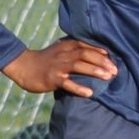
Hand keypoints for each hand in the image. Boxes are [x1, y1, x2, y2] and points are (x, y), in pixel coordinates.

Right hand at [2, 37, 117, 97]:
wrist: (23, 66)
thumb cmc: (46, 60)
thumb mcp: (60, 49)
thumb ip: (75, 49)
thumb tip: (98, 54)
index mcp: (66, 46)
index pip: (87, 46)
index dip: (101, 52)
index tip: (114, 59)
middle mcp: (63, 54)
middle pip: (85, 54)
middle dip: (102, 61)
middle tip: (115, 71)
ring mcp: (57, 66)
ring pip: (78, 66)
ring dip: (94, 71)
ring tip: (107, 77)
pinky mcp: (52, 79)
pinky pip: (67, 84)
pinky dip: (79, 88)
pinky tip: (89, 93)